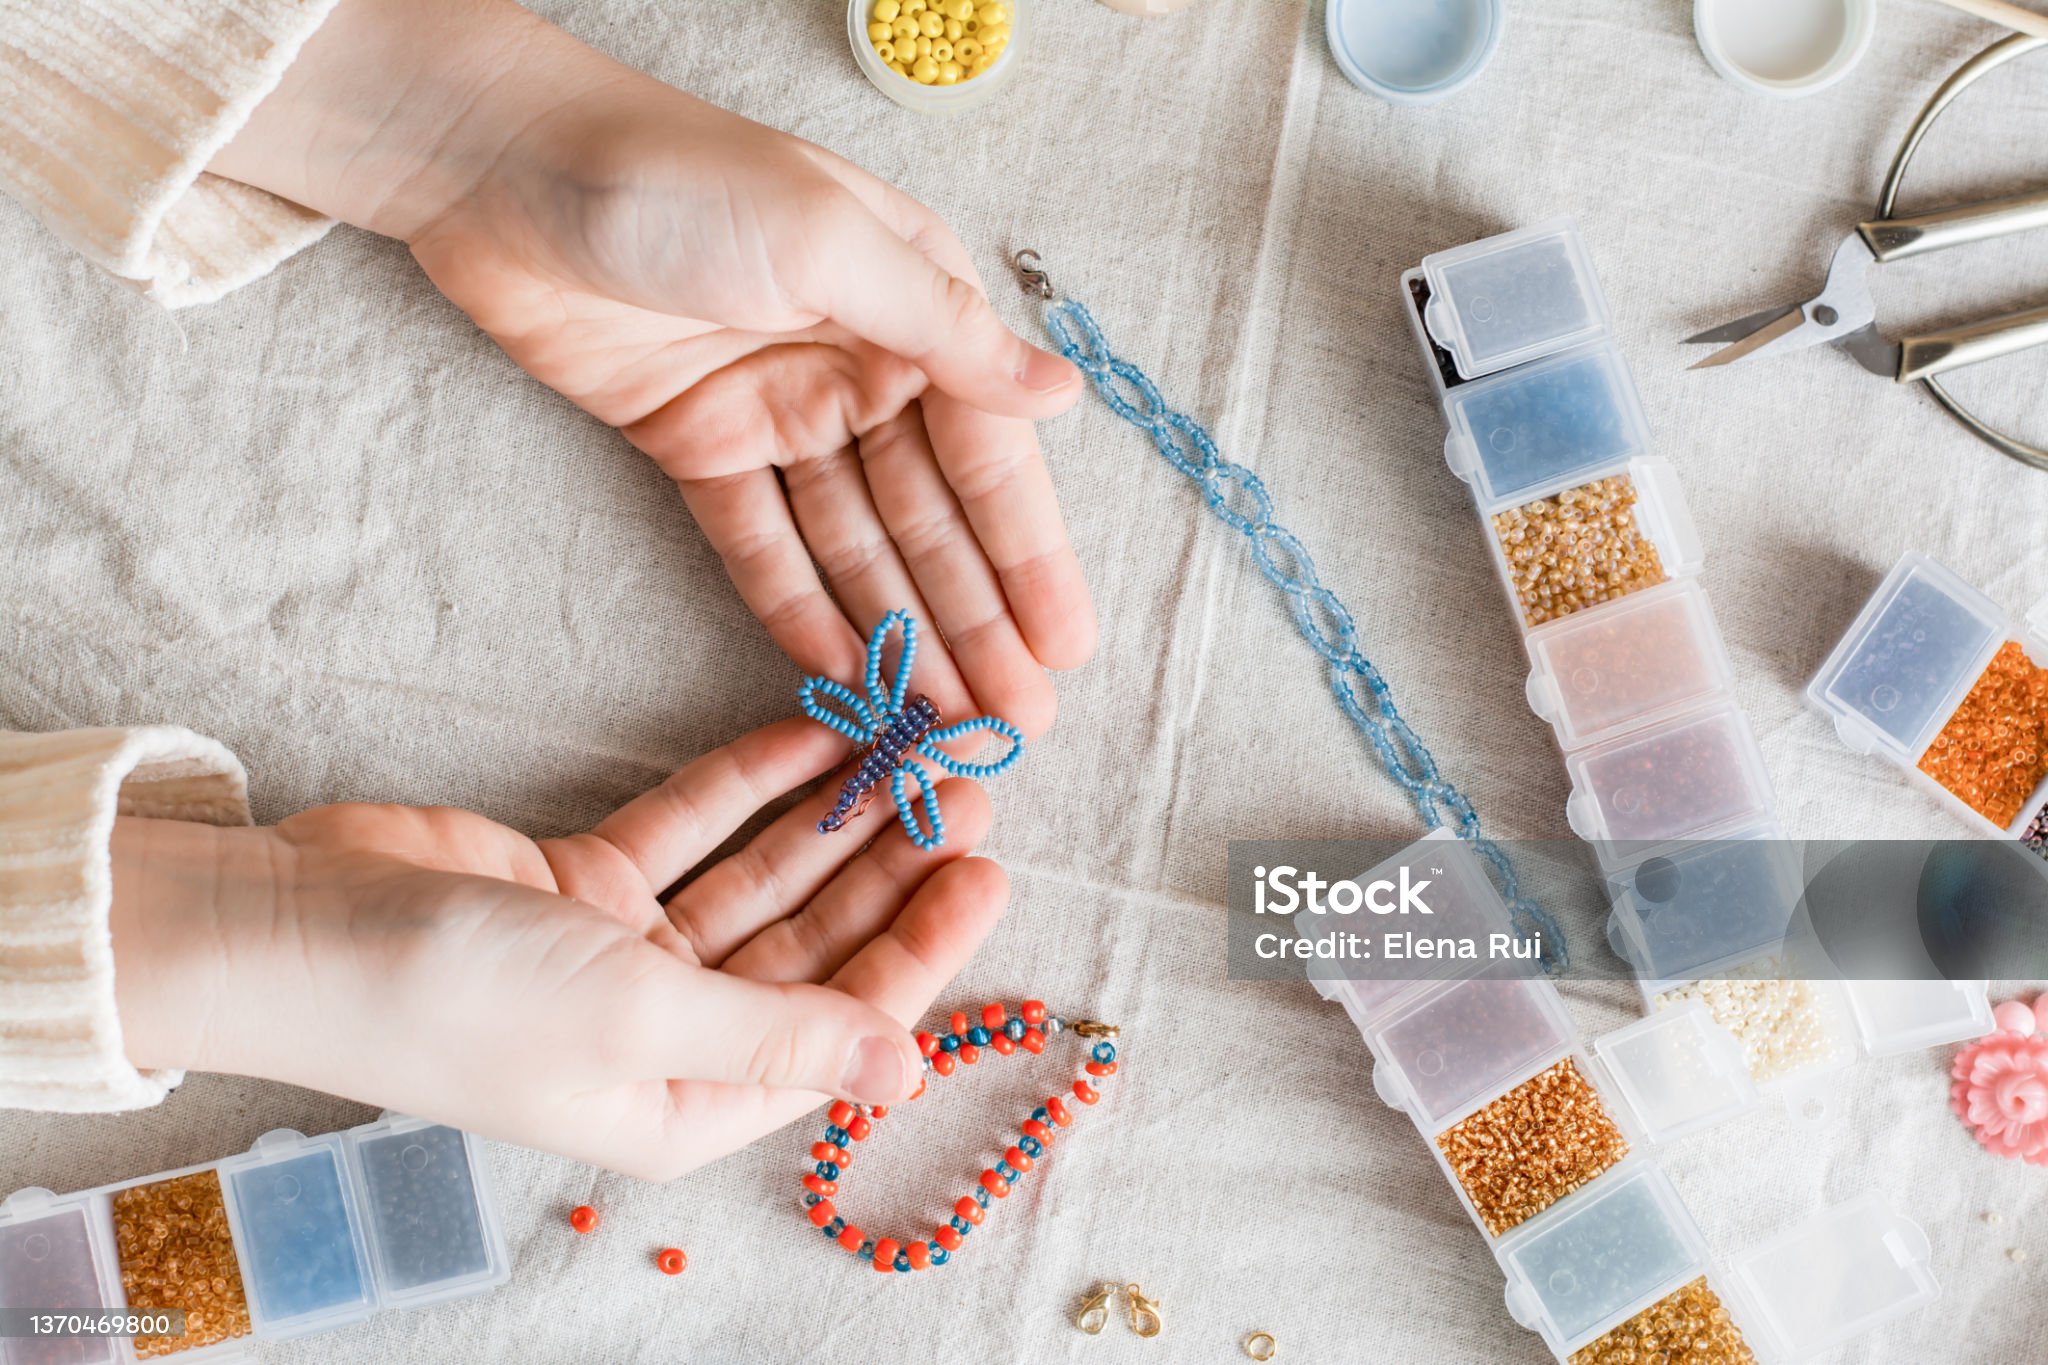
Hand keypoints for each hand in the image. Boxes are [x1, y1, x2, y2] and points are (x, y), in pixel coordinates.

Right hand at [108, 719, 1005, 1178]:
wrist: (287, 931)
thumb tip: (907, 1072)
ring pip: (761, 883)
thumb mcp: (638, 1016)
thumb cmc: (456, 999)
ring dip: (830, 822)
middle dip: (887, 872)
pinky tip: (814, 734)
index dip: (921, 950)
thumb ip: (779, 1031)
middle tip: (963, 788)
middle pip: (812, 949)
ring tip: (908, 749)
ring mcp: (624, 957)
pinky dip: (748, 786)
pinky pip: (690, 831)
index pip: (842, 1026)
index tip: (987, 869)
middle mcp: (667, 1037)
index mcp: (689, 1102)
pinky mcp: (581, 886)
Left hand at [210, 0, 1096, 738]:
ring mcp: (779, 408)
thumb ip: (945, 331)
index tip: (1065, 645)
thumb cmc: (678, 177)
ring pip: (855, 541)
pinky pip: (762, 541)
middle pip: (930, 516)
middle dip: (976, 619)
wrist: (502, 168)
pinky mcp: (700, 443)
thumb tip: (1064, 392)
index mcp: (912, 307)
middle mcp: (860, 363)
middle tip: (1016, 719)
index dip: (1028, 555)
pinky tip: (841, 670)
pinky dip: (799, 604)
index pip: (989, 454)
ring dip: (900, 628)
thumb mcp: (828, 240)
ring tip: (943, 720)